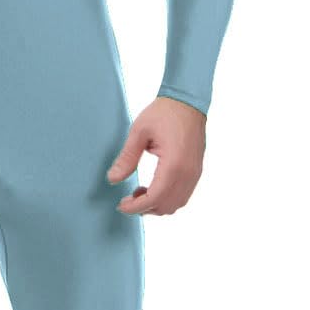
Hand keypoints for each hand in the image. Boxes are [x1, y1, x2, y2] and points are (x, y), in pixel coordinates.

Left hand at [107, 97, 205, 215]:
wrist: (188, 101)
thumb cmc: (164, 112)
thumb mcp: (139, 132)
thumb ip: (127, 158)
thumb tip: (113, 179)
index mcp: (174, 164)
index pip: (155, 198)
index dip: (136, 207)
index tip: (121, 206)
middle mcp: (188, 173)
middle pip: (166, 206)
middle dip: (145, 208)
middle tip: (127, 199)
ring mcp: (195, 173)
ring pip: (176, 203)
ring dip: (156, 205)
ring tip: (139, 193)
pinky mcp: (196, 170)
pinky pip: (183, 194)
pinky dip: (167, 198)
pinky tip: (153, 187)